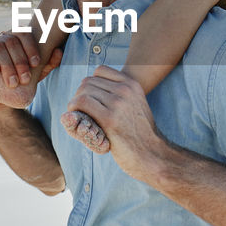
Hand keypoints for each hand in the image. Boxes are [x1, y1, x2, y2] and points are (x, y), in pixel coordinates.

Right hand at [0, 29, 45, 86]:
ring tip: (12, 82)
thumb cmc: (17, 82)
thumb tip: (59, 51)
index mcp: (16, 38)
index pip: (24, 33)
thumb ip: (47, 64)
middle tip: (25, 79)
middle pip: (11, 41)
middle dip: (20, 61)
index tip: (36, 63)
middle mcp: (2, 37)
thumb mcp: (34, 75)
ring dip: (6, 64)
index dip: (31, 46)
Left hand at [65, 66, 164, 182]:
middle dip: (80, 95)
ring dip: (75, 104)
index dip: (91, 84)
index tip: (90, 99)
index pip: (100, 71)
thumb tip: (97, 88)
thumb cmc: (141, 134)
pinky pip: (81, 103)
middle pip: (88, 81)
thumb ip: (121, 94)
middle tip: (80, 111)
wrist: (152, 154)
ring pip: (83, 91)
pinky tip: (78, 120)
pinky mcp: (109, 119)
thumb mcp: (136, 105)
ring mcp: (118, 104)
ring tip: (79, 116)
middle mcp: (126, 90)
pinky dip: (74, 110)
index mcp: (132, 84)